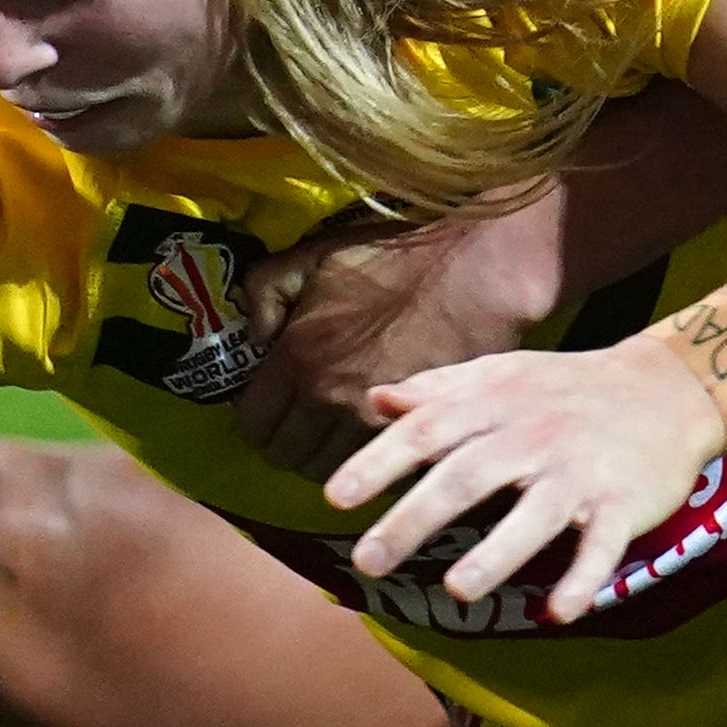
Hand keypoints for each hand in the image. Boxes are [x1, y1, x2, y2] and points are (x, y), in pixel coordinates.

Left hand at [235, 195, 571, 485]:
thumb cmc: (394, 256)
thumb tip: (253, 337)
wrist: (473, 268)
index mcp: (299, 357)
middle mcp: (331, 398)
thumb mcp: (311, 255)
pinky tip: (370, 443)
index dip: (253, 420)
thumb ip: (264, 293)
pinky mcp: (417, 428)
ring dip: (323, 458)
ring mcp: (376, 419)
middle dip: (285, 442)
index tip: (266, 410)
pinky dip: (368, 462)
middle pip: (287, 455)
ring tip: (331, 437)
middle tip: (296, 425)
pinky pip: (377, 467)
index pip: (254, 423)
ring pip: (330, 471)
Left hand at [326, 329, 726, 626]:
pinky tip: (559, 612)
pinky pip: (603, 544)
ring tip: (458, 590)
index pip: (427, 431)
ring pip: (535, 513)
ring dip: (498, 553)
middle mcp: (533, 436)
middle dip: (415, 518)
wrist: (670, 387)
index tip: (336, 497)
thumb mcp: (503, 375)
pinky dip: (584, 578)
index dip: (379, 462)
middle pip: (467, 476)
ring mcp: (580, 471)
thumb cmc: (568, 388)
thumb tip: (376, 400)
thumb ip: (439, 392)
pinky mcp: (624, 502)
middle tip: (369, 561)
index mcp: (496, 404)